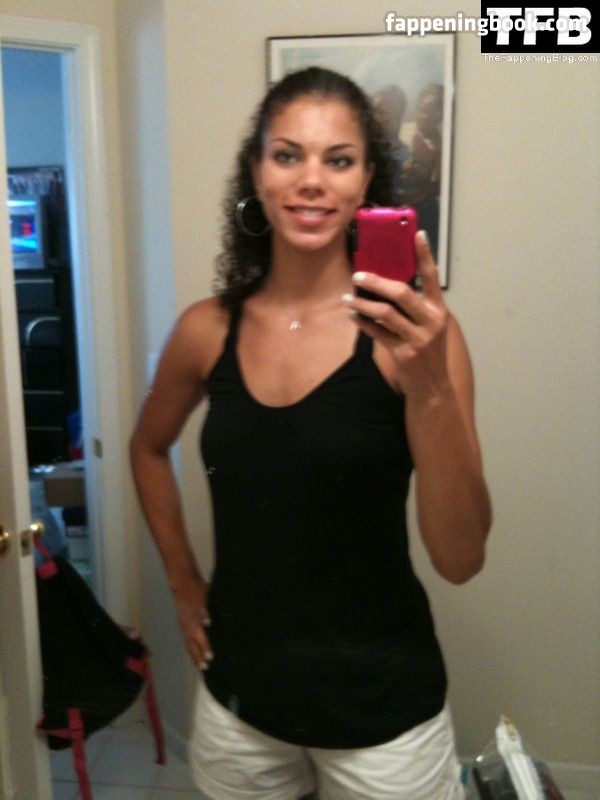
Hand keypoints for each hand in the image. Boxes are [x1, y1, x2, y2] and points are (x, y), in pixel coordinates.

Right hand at [173, 576, 212, 670]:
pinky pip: (185, 638)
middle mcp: (186, 625)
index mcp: (193, 619)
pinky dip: (189, 647)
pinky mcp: (181, 623)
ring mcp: (183, 624)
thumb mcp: (205, 597)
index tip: (210, 658)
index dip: (205, 648)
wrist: (183, 583)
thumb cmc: (197, 589)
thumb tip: (208, 622)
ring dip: (192, 654)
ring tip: (198, 665)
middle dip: (198, 656)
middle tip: (204, 668)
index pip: (200, 637)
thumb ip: (206, 611)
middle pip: (192, 644)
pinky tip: (192, 651)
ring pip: (187, 643)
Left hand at [345, 230, 450, 401]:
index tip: (417, 234)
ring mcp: (417, 338)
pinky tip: (353, 317)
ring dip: (362, 303)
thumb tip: (388, 284)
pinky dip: (363, 323)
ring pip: (385, 313)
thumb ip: (416, 307)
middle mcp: (431, 322)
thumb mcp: (429, 327)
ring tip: (348, 299)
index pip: (432, 277)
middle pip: (401, 293)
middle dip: (377, 281)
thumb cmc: (428, 352)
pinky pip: (377, 333)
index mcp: (439, 311)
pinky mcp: (403, 353)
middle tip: (358, 274)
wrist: (433, 387)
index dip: (425, 254)